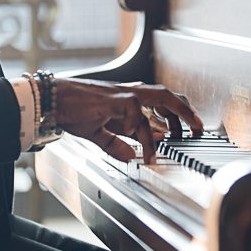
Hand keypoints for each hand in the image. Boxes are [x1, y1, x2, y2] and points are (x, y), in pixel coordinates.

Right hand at [54, 79, 203, 163]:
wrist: (52, 101)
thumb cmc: (72, 110)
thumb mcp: (97, 132)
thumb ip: (114, 144)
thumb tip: (129, 157)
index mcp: (128, 100)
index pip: (160, 103)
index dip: (177, 116)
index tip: (187, 132)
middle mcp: (130, 94)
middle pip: (168, 95)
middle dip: (186, 110)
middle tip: (198, 128)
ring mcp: (124, 94)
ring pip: (160, 98)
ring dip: (176, 114)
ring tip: (185, 132)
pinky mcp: (114, 99)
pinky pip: (136, 114)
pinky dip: (141, 130)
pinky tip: (139, 144)